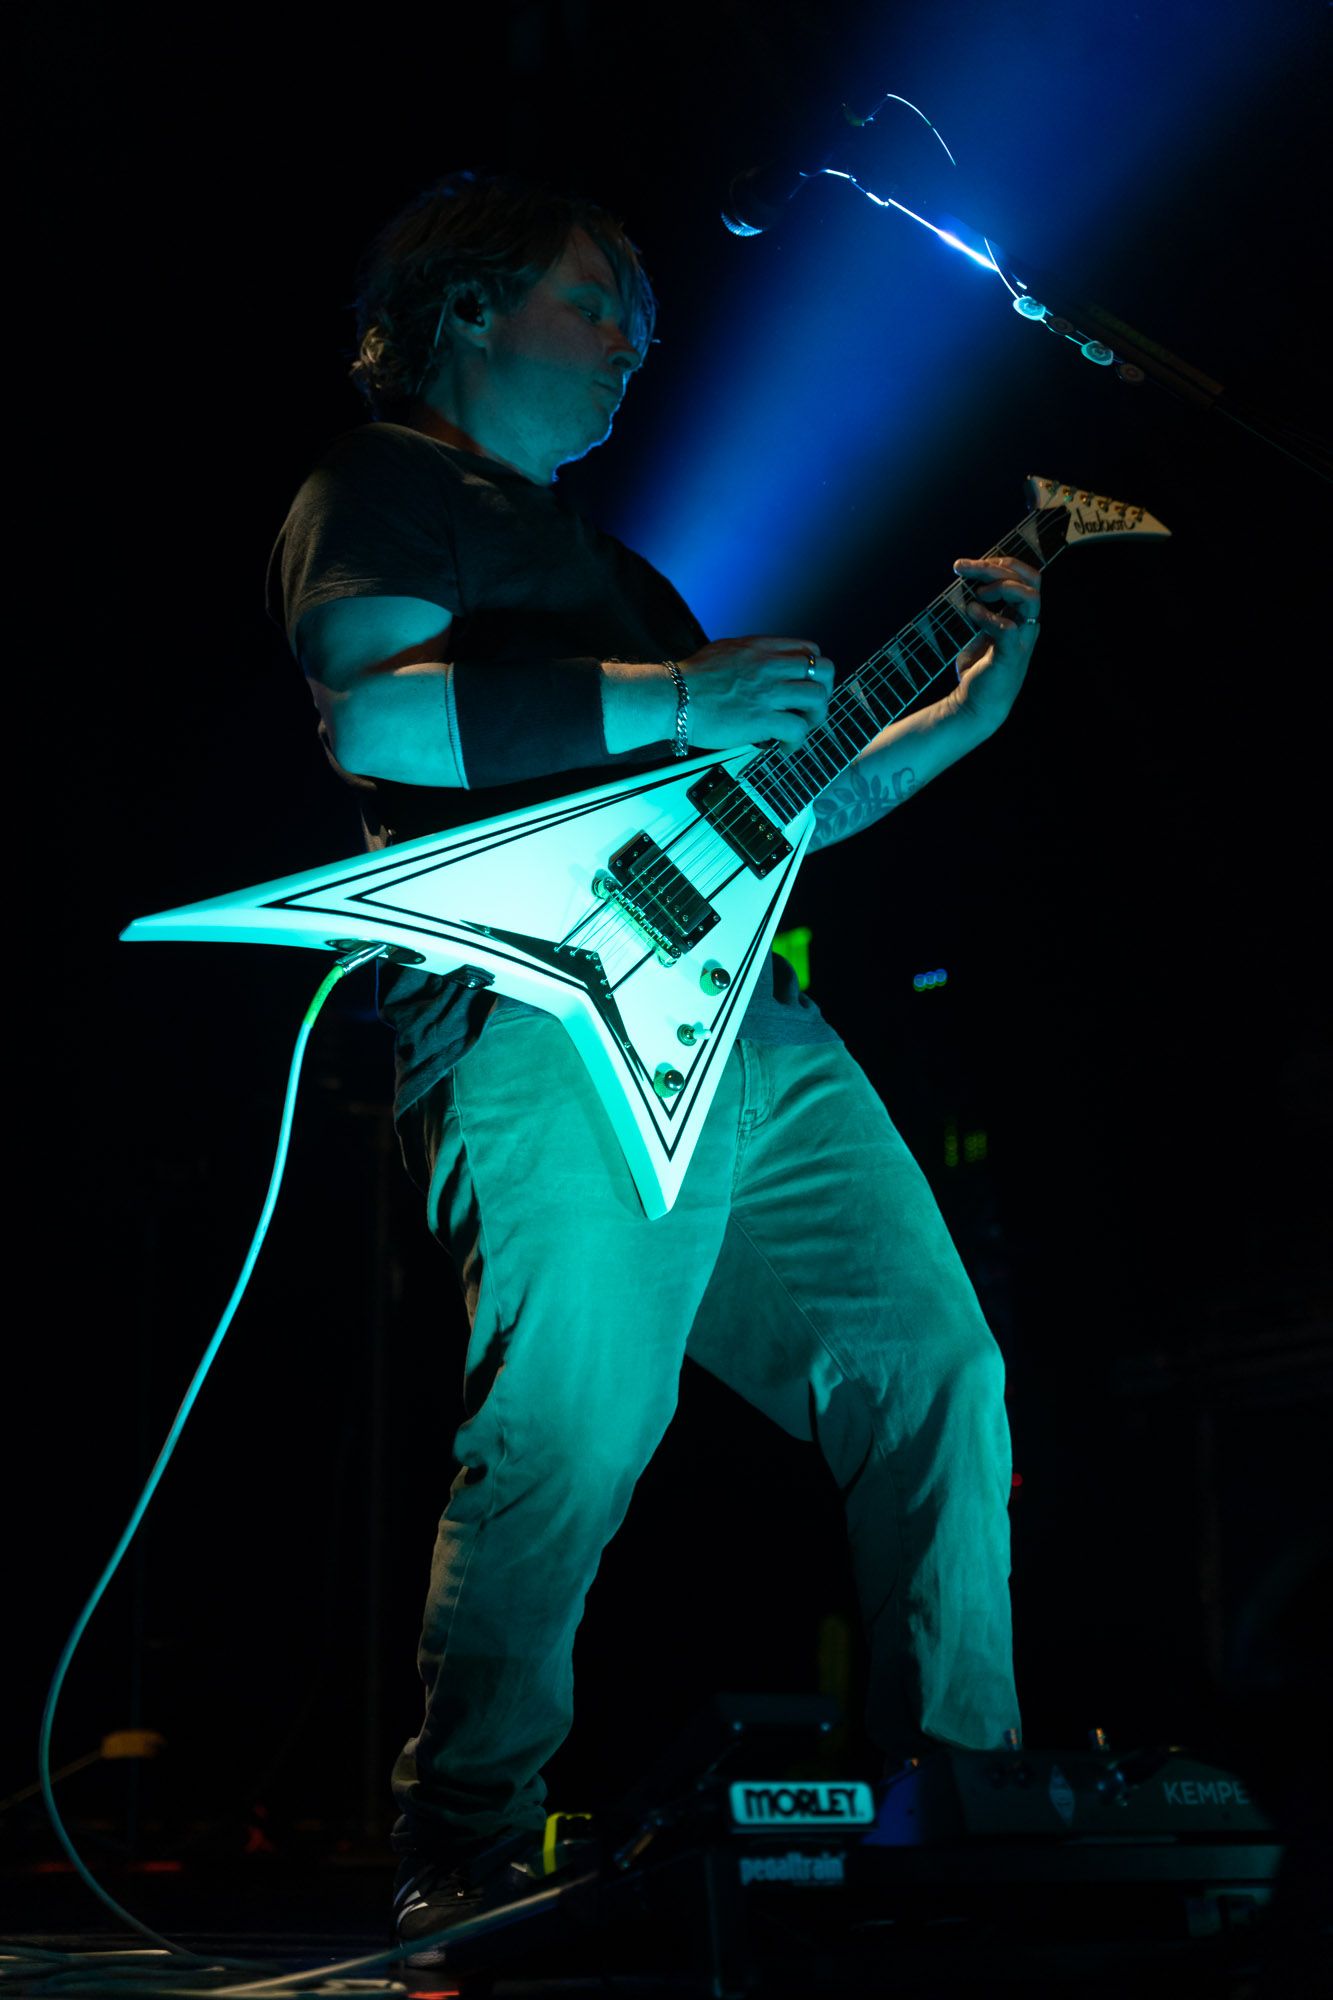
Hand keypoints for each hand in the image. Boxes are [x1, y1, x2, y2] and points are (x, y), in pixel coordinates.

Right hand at [679, 636, 834, 748]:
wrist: (674, 697)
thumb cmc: (691, 679)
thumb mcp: (726, 651)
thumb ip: (751, 655)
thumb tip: (761, 665)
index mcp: (762, 648)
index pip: (809, 649)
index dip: (814, 670)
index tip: (805, 685)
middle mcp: (770, 666)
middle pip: (824, 670)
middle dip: (824, 691)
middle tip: (810, 709)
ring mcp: (768, 692)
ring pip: (818, 699)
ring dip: (815, 718)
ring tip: (800, 729)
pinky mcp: (762, 719)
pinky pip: (799, 729)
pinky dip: (797, 741)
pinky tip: (784, 746)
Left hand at [951, 555, 1041, 731]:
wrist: (975, 707)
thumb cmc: (978, 671)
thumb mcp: (980, 633)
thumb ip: (980, 610)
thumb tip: (966, 583)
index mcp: (1022, 617)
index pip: (1025, 577)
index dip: (1002, 563)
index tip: (971, 564)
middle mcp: (1027, 625)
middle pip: (1031, 580)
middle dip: (998, 566)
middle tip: (963, 568)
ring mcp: (1021, 640)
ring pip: (1029, 597)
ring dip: (1001, 586)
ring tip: (977, 594)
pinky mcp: (1009, 656)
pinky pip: (1007, 627)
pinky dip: (987, 616)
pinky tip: (970, 611)